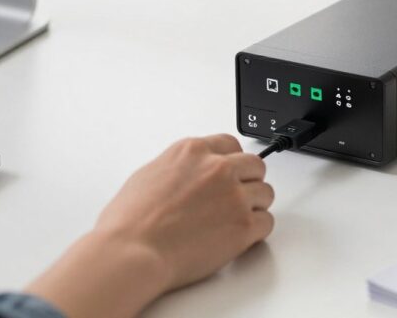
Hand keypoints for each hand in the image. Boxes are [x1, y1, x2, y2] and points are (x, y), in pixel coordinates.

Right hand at [27, 135, 274, 317]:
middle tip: (237, 198)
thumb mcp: (148, 175)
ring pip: (266, 193)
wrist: (131, 252)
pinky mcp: (243, 226)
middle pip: (255, 165)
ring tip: (235, 221)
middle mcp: (218, 168)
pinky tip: (239, 237)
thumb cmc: (129, 222)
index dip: (232, 162)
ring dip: (254, 206)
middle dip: (248, 181)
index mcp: (193, 151)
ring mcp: (234, 196)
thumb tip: (188, 176)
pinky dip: (256, 231)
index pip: (231, 144)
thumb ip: (179, 169)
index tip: (231, 173)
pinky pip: (267, 222)